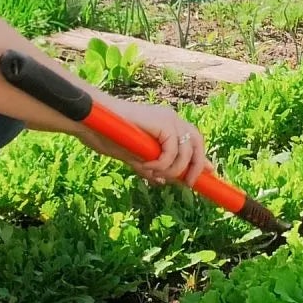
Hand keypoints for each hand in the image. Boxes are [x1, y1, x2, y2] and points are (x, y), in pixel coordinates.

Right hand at [79, 98, 211, 187]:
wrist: (93, 122)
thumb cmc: (109, 136)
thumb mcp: (134, 157)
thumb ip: (150, 167)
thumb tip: (162, 181)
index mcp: (166, 124)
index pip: (192, 141)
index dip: (202, 158)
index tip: (209, 174)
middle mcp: (171, 119)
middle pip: (197, 143)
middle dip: (196, 166)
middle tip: (188, 183)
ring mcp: (168, 118)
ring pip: (186, 151)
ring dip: (173, 169)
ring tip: (153, 173)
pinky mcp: (162, 122)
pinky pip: (172, 150)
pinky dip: (162, 163)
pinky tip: (146, 165)